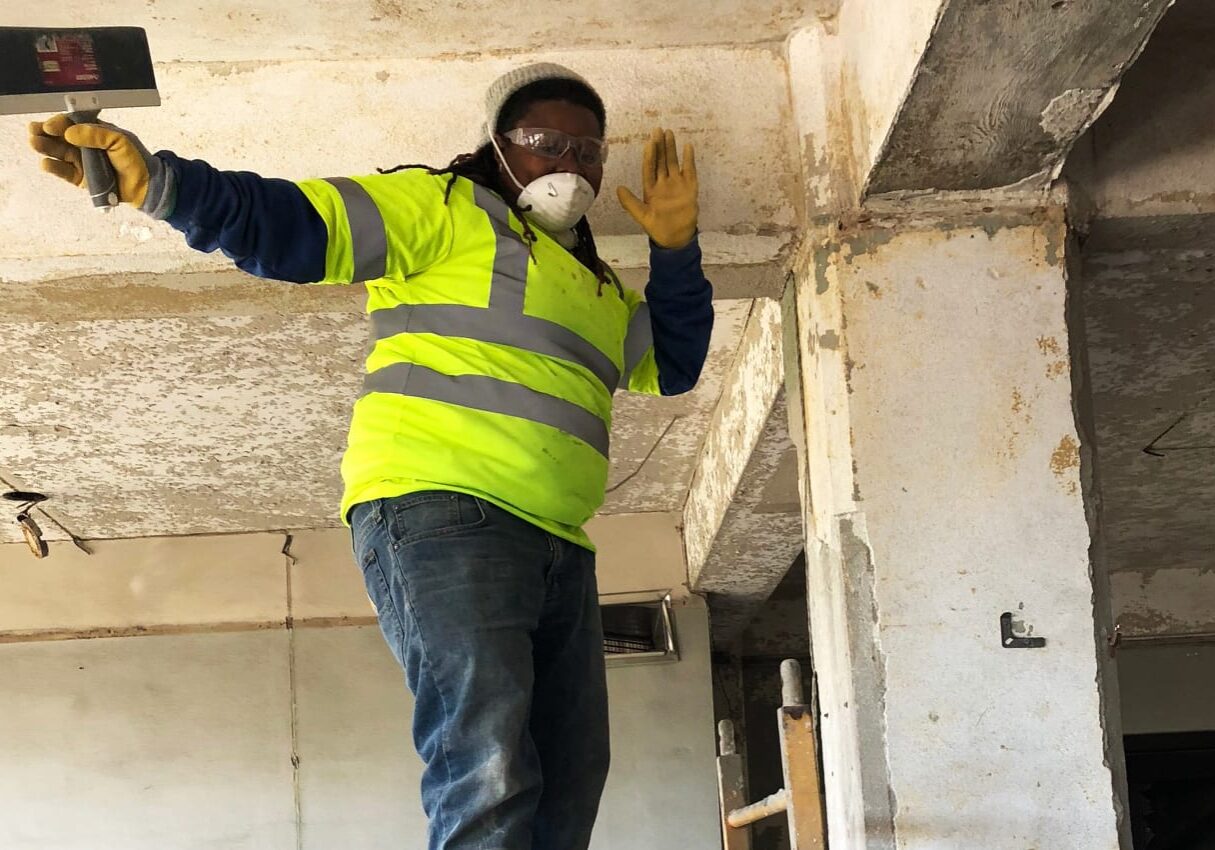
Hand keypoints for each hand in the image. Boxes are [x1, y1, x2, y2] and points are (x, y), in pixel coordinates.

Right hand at [28, 114, 156, 206]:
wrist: (146, 186)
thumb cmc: (135, 159)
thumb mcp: (120, 140)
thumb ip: (97, 134)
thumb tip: (70, 132)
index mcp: (95, 132)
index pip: (72, 123)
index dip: (60, 123)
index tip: (51, 125)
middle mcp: (85, 145)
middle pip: (60, 137)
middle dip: (45, 132)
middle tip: (33, 130)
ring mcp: (82, 162)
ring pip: (59, 153)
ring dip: (45, 147)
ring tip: (35, 143)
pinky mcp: (81, 179)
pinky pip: (64, 172)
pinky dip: (54, 168)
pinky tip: (45, 163)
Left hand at [617, 127, 698, 249]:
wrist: (676, 238)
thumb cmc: (657, 227)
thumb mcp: (641, 216)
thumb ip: (630, 203)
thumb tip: (618, 188)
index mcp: (650, 189)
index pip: (649, 168)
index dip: (649, 155)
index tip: (649, 142)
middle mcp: (663, 183)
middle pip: (661, 161)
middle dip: (660, 146)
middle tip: (658, 130)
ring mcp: (677, 184)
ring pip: (673, 162)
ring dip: (671, 148)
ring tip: (669, 133)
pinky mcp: (689, 187)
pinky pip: (690, 170)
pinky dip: (689, 159)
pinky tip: (688, 146)